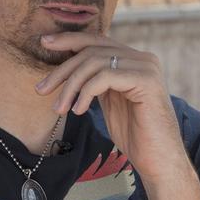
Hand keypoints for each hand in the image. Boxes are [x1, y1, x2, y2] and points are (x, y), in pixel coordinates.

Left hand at [34, 32, 188, 182]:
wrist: (158, 160)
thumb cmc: (134, 135)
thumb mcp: (110, 100)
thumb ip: (97, 80)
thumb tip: (70, 67)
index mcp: (133, 60)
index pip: (96, 41)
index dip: (69, 39)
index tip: (45, 43)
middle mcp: (142, 58)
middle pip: (92, 49)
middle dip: (62, 68)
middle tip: (41, 89)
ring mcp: (146, 67)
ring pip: (95, 62)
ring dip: (70, 86)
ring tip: (58, 109)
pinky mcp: (147, 80)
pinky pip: (105, 76)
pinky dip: (86, 92)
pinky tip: (78, 110)